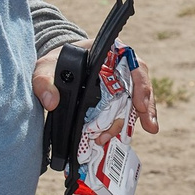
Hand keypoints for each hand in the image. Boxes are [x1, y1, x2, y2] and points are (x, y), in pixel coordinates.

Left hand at [34, 48, 159, 133]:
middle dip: (146, 108)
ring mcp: (119, 87)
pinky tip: (112, 140)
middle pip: (140, 86)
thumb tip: (52, 102)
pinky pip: (123, 115)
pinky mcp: (114, 103)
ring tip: (109, 138)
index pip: (134, 65)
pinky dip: (120, 129)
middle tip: (149, 126)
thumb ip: (44, 80)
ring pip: (134, 104)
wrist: (55, 73)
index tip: (141, 103)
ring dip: (127, 123)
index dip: (141, 84)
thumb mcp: (45, 68)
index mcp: (111, 53)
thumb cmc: (55, 64)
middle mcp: (120, 69)